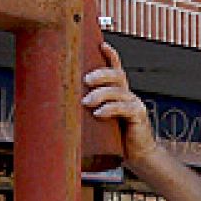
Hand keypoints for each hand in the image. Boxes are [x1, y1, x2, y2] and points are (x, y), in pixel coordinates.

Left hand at [81, 43, 157, 166]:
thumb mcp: (101, 121)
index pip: (116, 69)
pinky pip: (124, 108)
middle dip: (101, 74)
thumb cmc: (116, 139)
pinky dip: (110, 109)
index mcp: (120, 92)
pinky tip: (99, 113)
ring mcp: (135, 104)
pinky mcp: (138, 117)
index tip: (101, 44)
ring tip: (86, 102)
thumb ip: (89, 113)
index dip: (111, 56)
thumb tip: (62, 108)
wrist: (139, 155)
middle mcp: (129, 94)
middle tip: (86, 81)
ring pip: (118, 91)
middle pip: (117, 75)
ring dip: (100, 94)